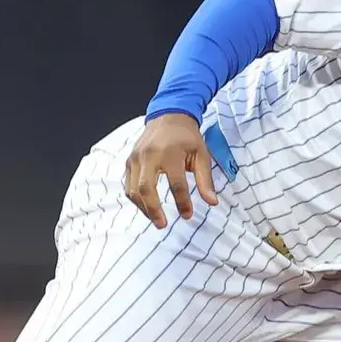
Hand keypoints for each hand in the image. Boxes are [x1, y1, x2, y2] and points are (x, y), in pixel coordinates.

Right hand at [123, 113, 220, 227]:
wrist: (168, 116)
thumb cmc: (186, 137)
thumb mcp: (202, 155)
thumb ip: (205, 180)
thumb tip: (212, 202)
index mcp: (170, 153)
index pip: (176, 184)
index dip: (182, 202)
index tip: (188, 215)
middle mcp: (149, 155)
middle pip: (146, 188)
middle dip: (153, 210)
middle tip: (162, 224)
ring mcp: (135, 158)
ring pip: (134, 189)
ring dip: (143, 208)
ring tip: (156, 220)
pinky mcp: (129, 161)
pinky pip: (128, 185)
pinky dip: (136, 199)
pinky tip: (146, 207)